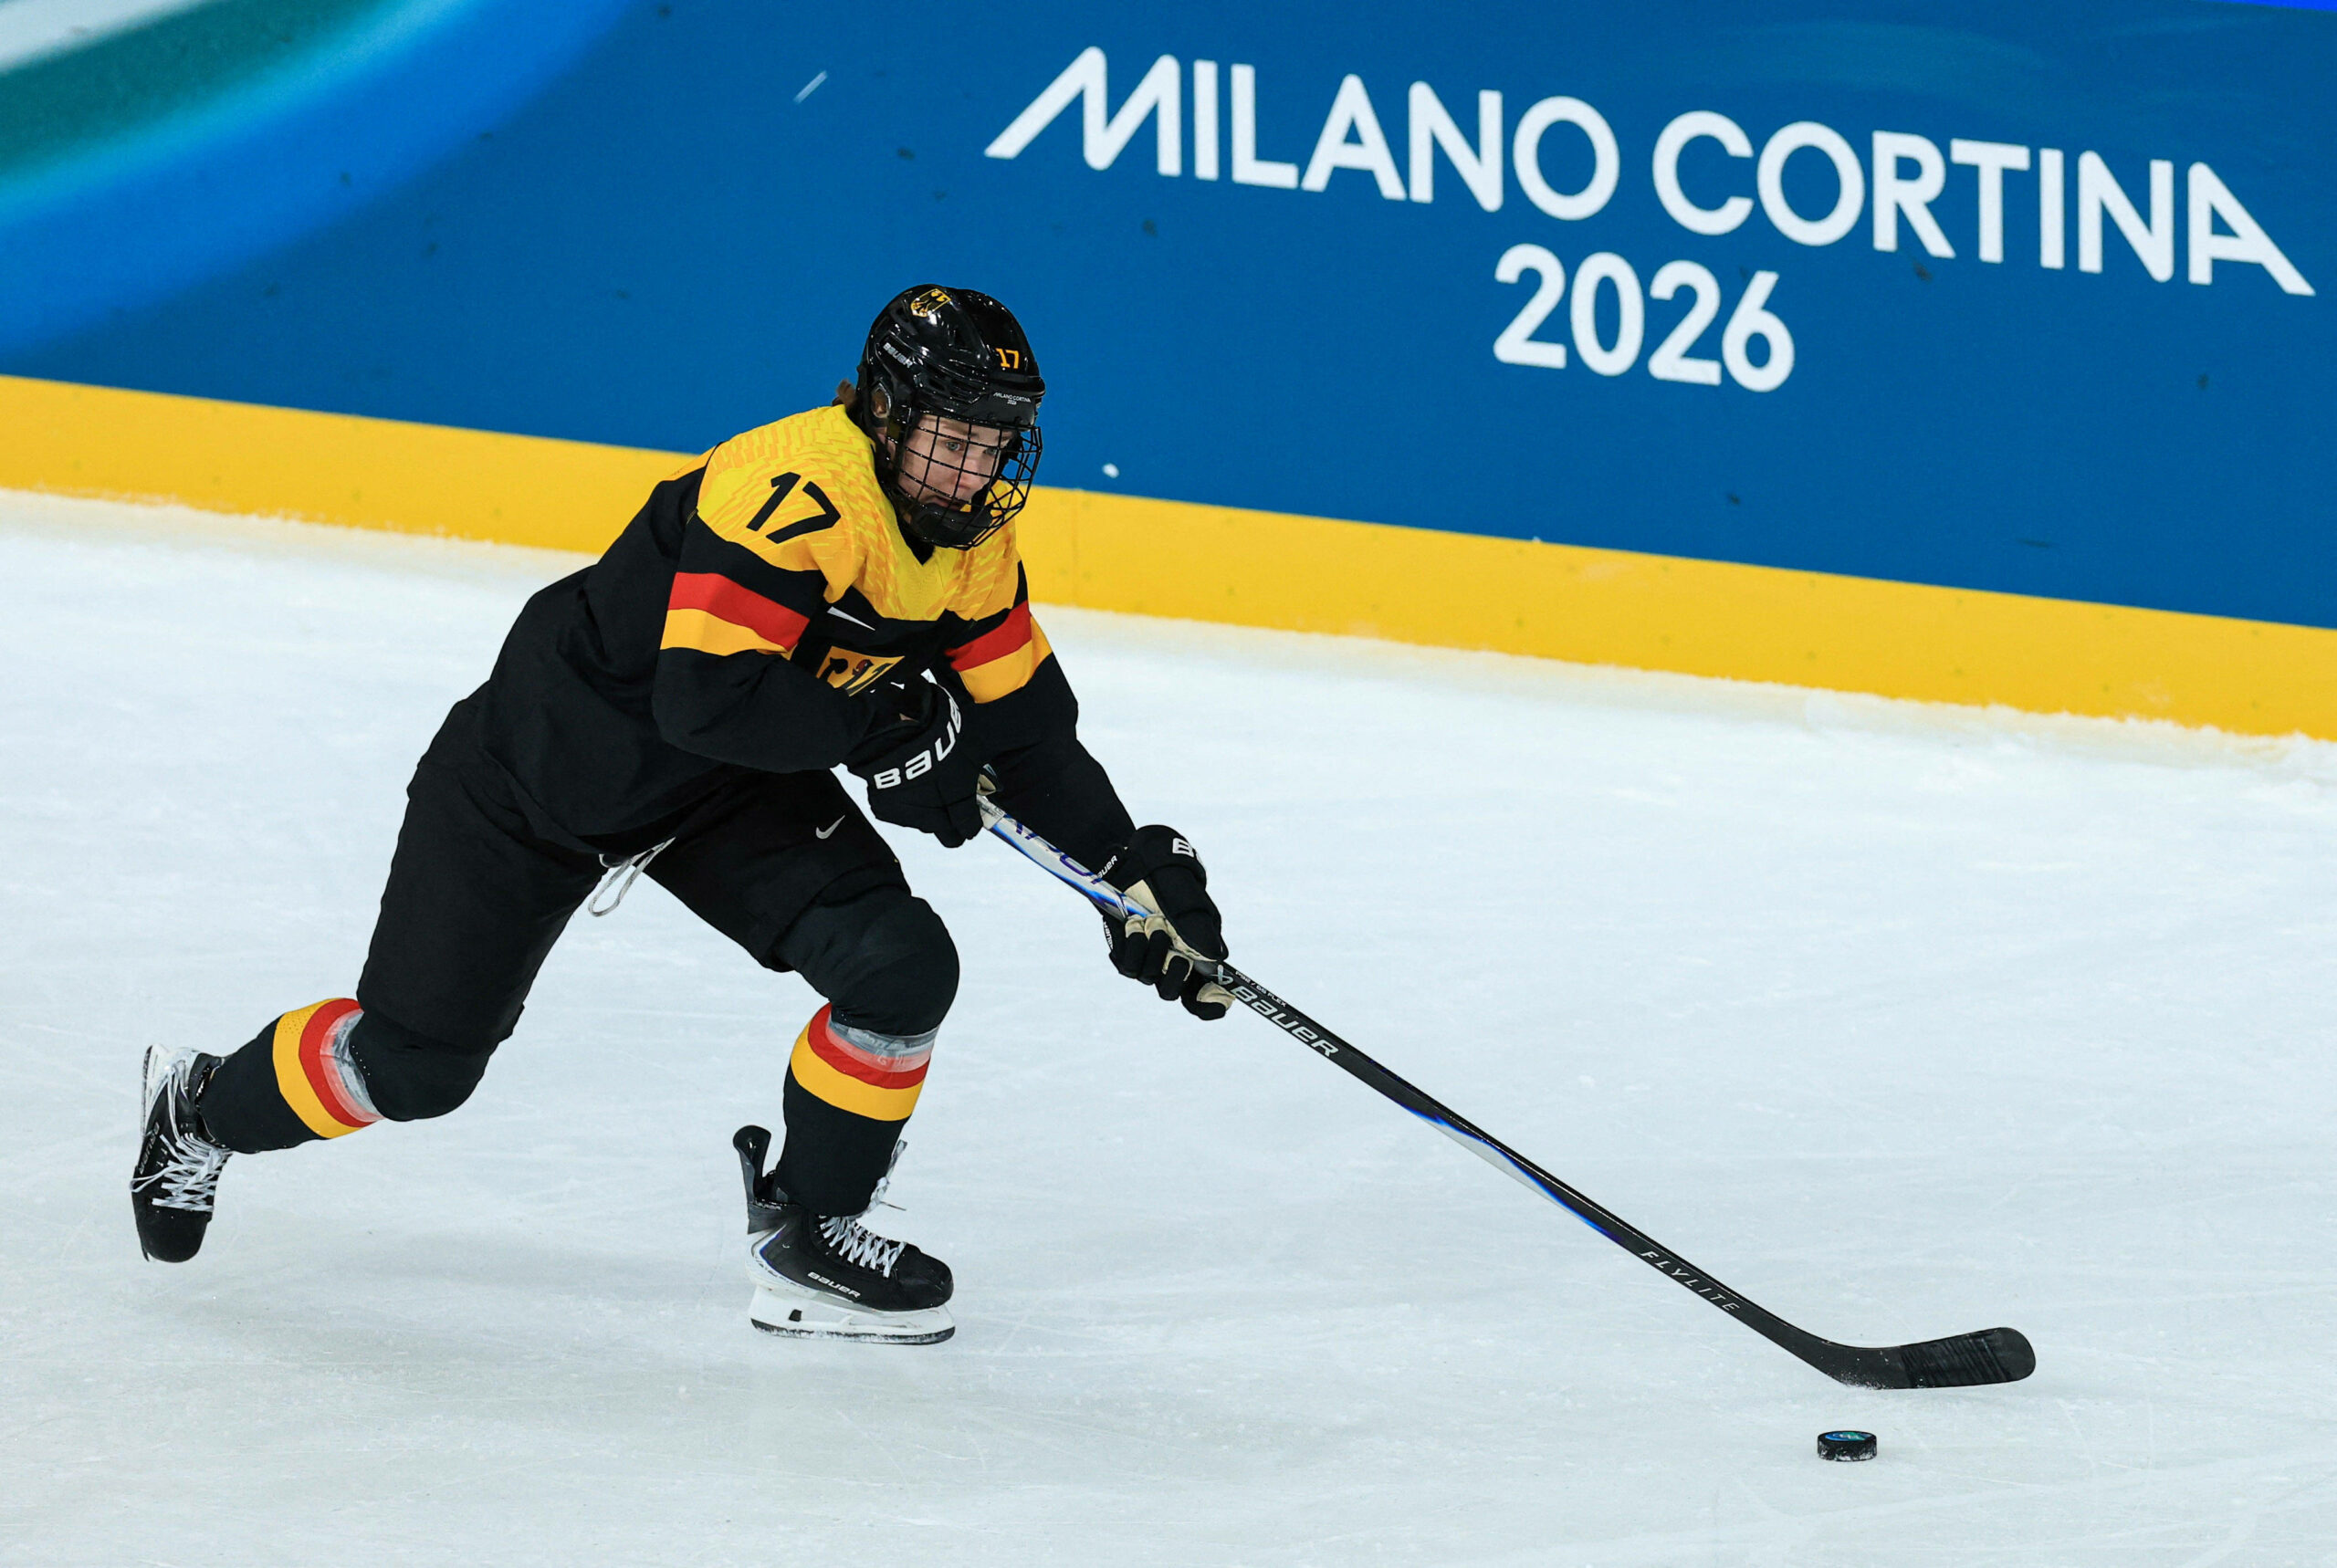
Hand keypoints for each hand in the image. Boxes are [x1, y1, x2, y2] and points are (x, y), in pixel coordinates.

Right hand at [845, 671, 982, 846]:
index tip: (971, 819)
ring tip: (921, 783)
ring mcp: (908, 817)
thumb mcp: (972, 748)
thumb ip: (984, 769)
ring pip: (923, 823)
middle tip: (950, 807)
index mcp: (957, 803)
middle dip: (952, 826)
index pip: (969, 829)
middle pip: (948, 837)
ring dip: (926, 811)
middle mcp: (934, 818)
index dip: (972, 825)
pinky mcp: (885, 811)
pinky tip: (902, 780)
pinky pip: (899, 813)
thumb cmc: (938, 737)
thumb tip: (999, 774)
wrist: (893, 732)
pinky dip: (902, 801)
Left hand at [1096, 825, 1230, 1019]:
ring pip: (1150, 978)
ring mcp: (1151, 959)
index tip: (1215, 996)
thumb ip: (1200, 930)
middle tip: (1179, 955)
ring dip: (1152, 951)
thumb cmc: (1169, 881)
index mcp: (1201, 953)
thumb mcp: (1188, 901)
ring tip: (1151, 921)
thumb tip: (1217, 960)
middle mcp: (1176, 961)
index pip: (1208, 993)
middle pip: (1175, 992)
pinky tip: (1134, 924)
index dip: (1212, 1004)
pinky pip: (1128, 966)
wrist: (1135, 865)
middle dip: (1177, 975)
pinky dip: (1132, 946)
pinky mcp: (1128, 955)